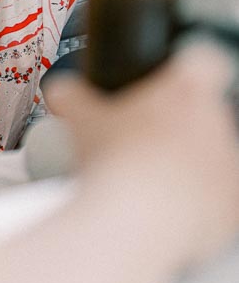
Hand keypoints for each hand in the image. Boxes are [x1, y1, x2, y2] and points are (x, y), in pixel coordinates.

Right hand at [44, 44, 238, 269]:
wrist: (133, 222)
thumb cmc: (114, 162)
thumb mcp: (80, 118)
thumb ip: (72, 96)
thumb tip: (61, 91)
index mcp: (188, 91)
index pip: (204, 59)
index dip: (188, 66)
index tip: (171, 80)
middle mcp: (217, 124)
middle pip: (204, 114)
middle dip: (178, 126)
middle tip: (143, 141)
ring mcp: (229, 167)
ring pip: (213, 158)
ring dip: (188, 166)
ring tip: (150, 182)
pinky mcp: (231, 208)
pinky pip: (217, 201)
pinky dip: (196, 205)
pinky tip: (164, 212)